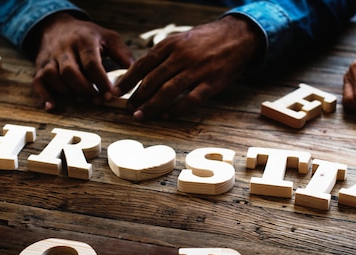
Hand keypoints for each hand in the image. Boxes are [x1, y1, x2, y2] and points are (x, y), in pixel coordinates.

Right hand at [31, 13, 133, 110]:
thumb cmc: (88, 36)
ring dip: (68, 92)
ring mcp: (50, 58)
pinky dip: (44, 95)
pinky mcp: (40, 67)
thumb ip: (123, 54)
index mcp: (84, 41)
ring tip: (82, 101)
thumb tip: (136, 74)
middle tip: (98, 102)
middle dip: (85, 90)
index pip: (91, 63)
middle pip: (70, 72)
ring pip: (53, 76)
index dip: (101, 82)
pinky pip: (38, 82)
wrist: (57, 26)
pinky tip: (52, 106)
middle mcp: (64, 48)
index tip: (111, 96)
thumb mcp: (109, 38)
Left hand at [114, 15, 262, 120]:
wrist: (238, 37)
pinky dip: (177, 109)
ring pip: (168, 91)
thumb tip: (140, 71)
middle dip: (137, 97)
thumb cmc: (206, 40)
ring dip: (152, 106)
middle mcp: (182, 56)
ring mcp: (197, 70)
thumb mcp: (182, 39)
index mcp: (171, 44)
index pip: (143, 64)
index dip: (128, 80)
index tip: (117, 92)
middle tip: (128, 110)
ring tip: (141, 116)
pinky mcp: (212, 83)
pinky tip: (167, 116)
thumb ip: (163, 54)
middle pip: (152, 80)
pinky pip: (191, 100)